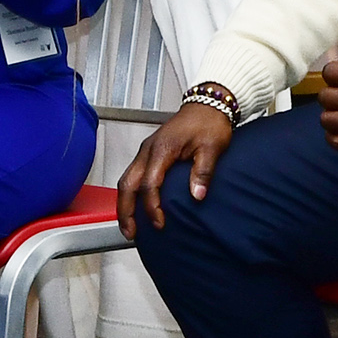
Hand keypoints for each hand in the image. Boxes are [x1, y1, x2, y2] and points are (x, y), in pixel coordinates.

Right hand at [118, 100, 234, 234]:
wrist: (208, 104)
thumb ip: (203, 172)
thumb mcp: (212, 147)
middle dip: (125, 211)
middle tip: (131, 233)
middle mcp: (148, 150)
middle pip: (127, 184)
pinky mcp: (149, 152)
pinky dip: (131, 193)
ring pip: (126, 180)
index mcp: (162, 149)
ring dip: (124, 204)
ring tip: (130, 226)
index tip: (161, 222)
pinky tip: (136, 206)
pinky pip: (133, 175)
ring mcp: (146, 150)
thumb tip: (197, 195)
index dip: (152, 207)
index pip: (150, 184)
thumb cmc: (209, 122)